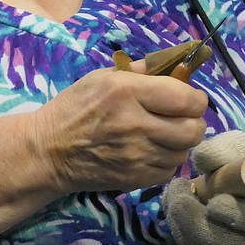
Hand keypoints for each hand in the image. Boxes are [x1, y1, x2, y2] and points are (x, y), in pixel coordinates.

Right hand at [33, 67, 207, 192]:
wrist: (49, 150)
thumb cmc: (74, 107)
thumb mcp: (102, 77)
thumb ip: (140, 71)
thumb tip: (174, 65)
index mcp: (127, 92)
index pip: (186, 98)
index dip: (195, 98)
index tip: (188, 98)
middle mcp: (136, 124)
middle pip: (193, 129)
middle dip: (194, 121)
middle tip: (183, 117)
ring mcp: (137, 155)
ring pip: (185, 151)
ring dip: (181, 142)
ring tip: (166, 134)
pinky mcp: (135, 179)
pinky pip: (169, 170)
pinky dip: (167, 160)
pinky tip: (153, 150)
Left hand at [162, 132, 244, 244]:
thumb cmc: (243, 163)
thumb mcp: (235, 148)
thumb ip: (219, 152)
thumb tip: (199, 157)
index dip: (234, 212)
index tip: (215, 201)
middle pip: (223, 240)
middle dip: (194, 217)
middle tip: (179, 192)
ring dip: (181, 221)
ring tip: (175, 194)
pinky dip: (177, 227)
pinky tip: (173, 205)